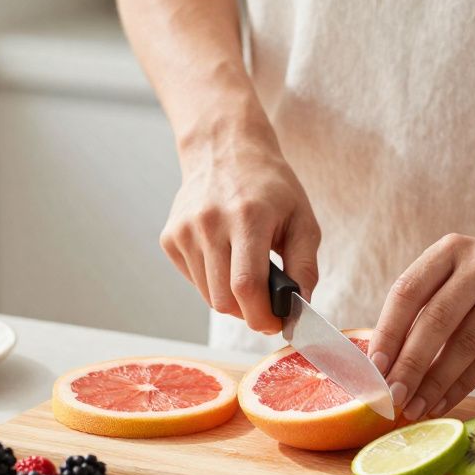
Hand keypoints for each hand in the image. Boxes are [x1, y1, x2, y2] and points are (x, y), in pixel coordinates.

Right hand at [161, 133, 321, 333]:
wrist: (224, 150)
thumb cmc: (270, 187)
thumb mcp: (302, 219)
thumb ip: (304, 266)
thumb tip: (300, 308)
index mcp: (247, 216)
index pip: (246, 285)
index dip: (262, 315)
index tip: (276, 324)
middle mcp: (210, 223)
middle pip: (224, 299)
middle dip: (249, 312)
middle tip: (266, 304)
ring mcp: (185, 231)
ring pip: (208, 296)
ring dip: (231, 298)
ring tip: (246, 272)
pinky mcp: (170, 238)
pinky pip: (194, 281)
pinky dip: (212, 282)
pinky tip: (225, 257)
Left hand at [368, 233, 474, 420]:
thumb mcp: (457, 270)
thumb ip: (426, 303)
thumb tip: (384, 360)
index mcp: (449, 250)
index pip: (407, 292)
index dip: (387, 332)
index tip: (373, 367)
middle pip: (436, 320)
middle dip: (409, 364)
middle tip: (391, 396)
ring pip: (465, 344)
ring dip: (436, 382)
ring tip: (415, 408)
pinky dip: (463, 385)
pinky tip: (443, 402)